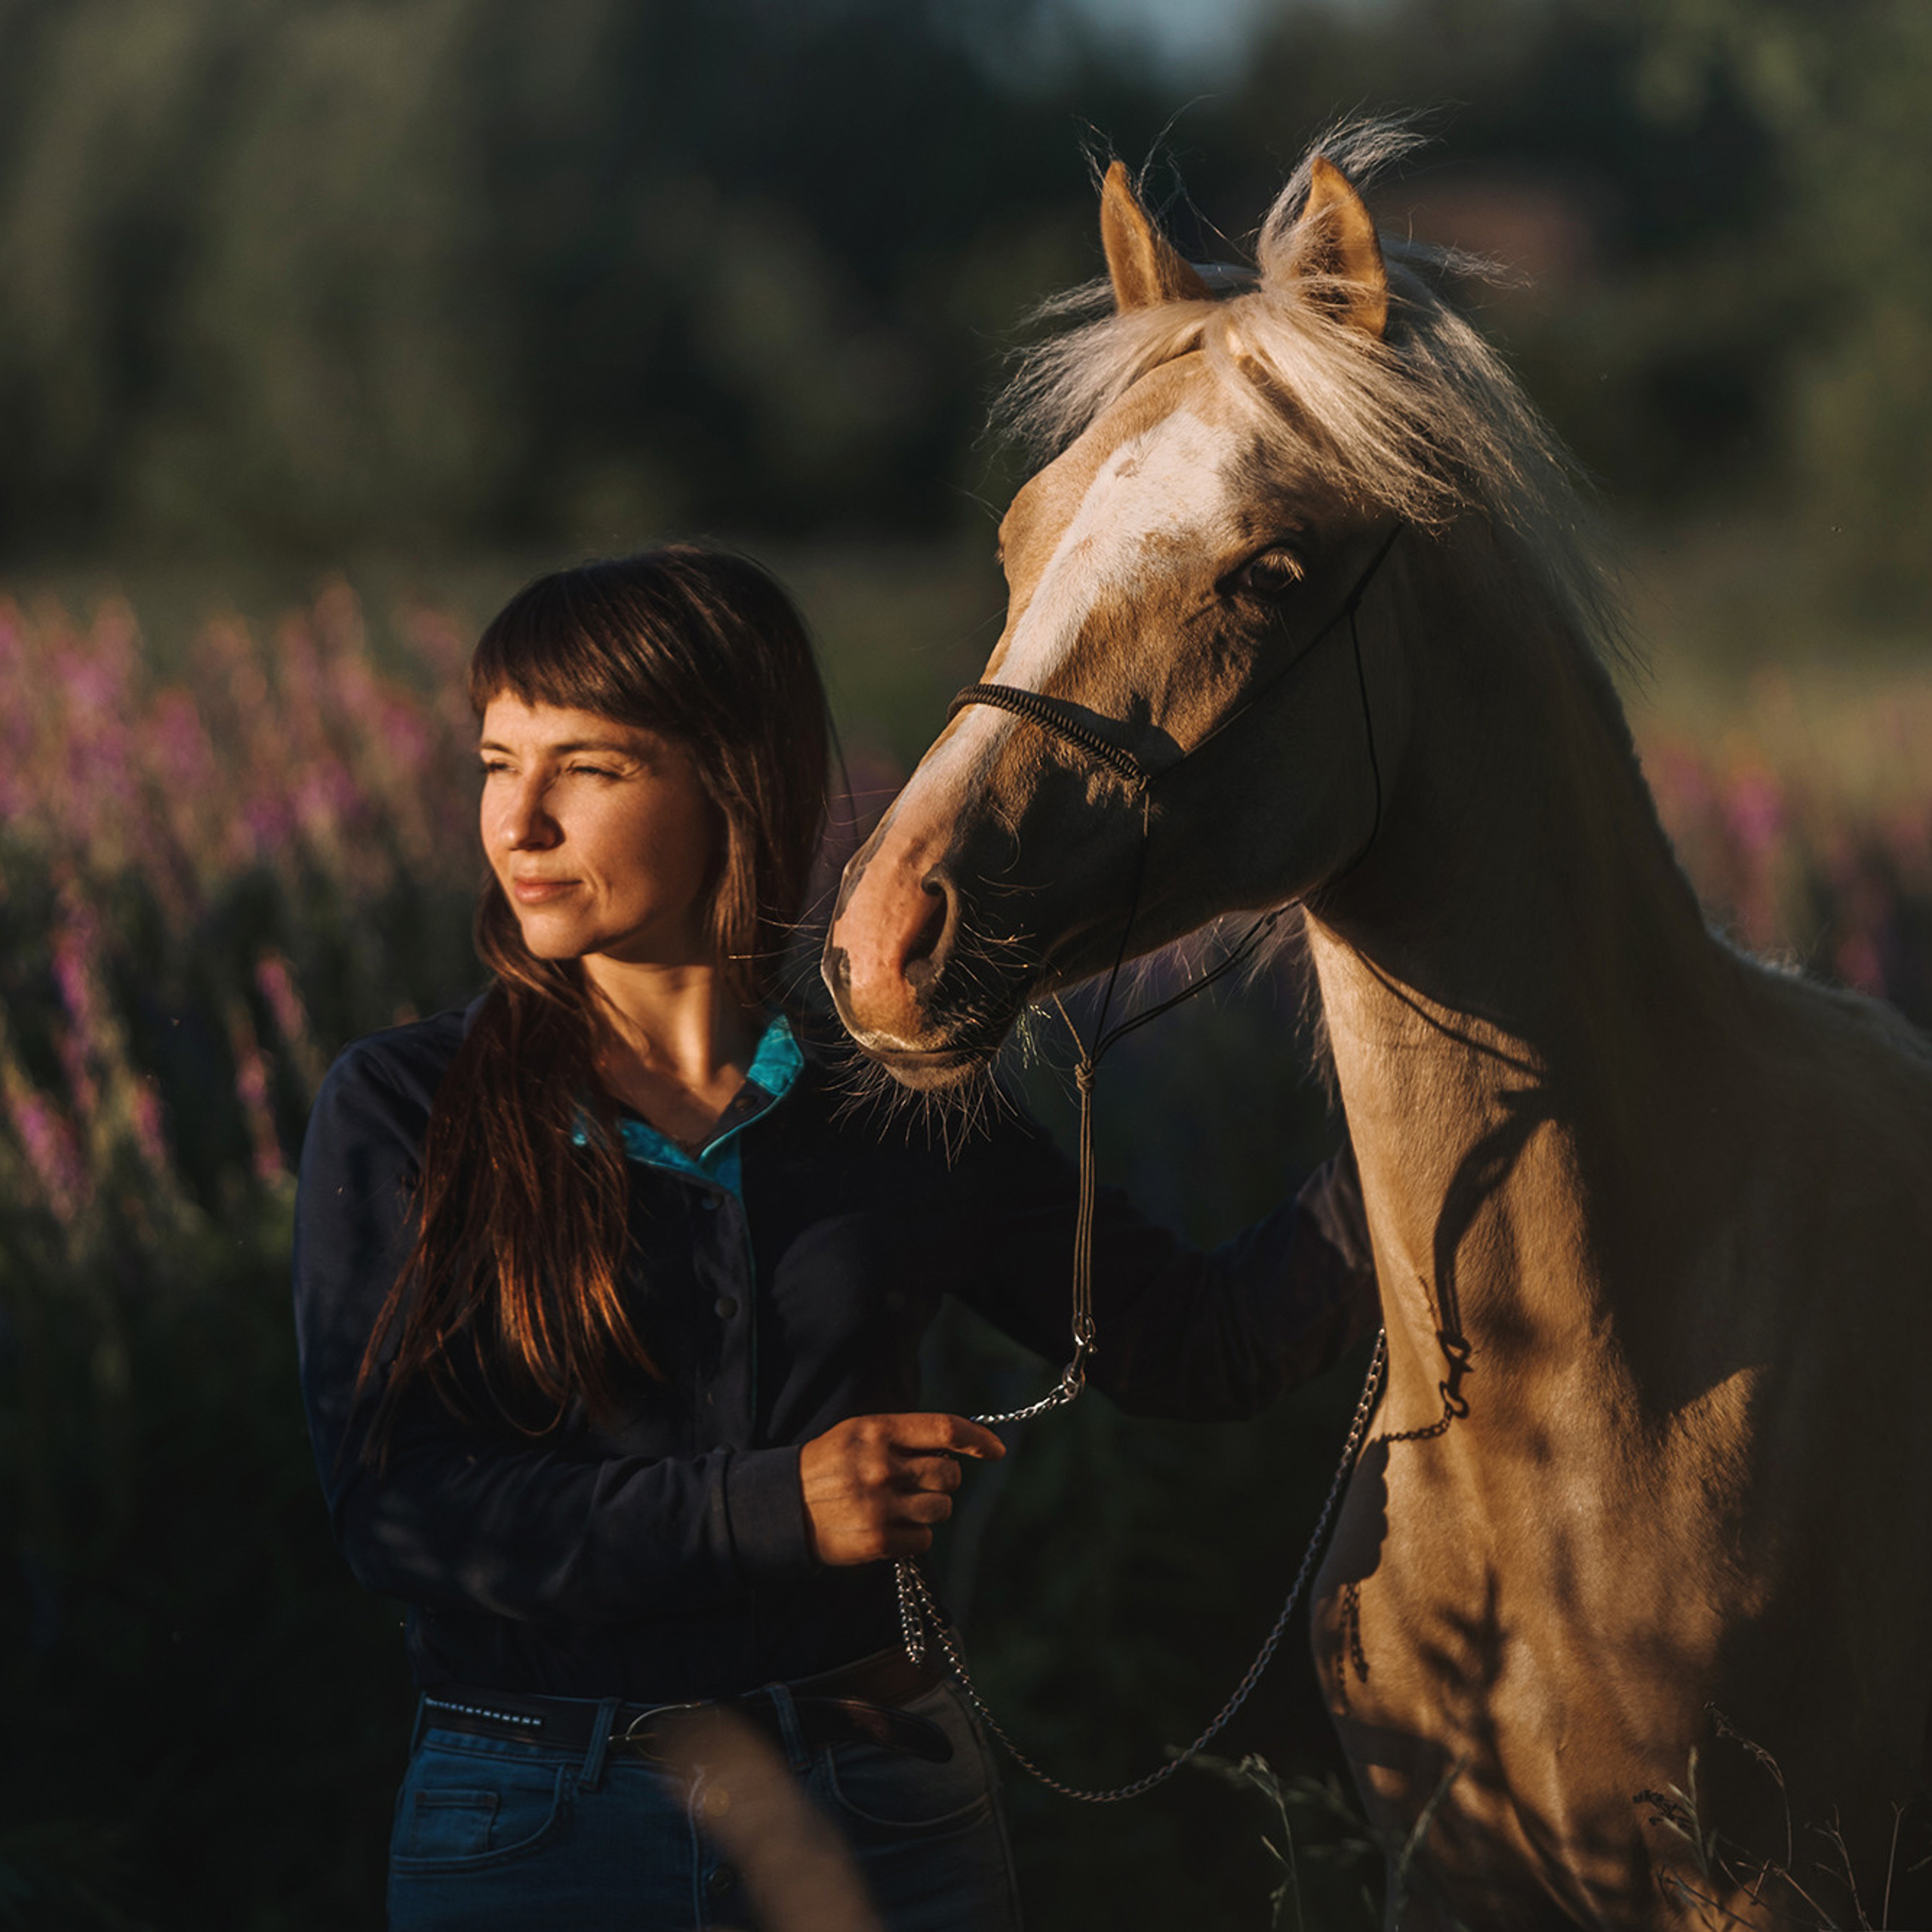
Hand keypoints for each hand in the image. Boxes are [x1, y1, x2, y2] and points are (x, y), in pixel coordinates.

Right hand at [798, 1412, 1005, 1565]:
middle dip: (944, 1480)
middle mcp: (882, 1466)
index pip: (945, 1429)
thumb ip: (904, 1434)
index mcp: (878, 1431)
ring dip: (930, 1509)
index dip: (978, 1438)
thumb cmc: (829, 1466)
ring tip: (900, 1505)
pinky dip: (915, 1536)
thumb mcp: (859, 1432)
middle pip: (949, 1475)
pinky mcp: (879, 1541)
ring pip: (942, 1509)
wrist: (783, 1508)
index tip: (996, 1449)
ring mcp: (881, 1505)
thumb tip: (955, 1446)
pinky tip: (890, 1527)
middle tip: (920, 1482)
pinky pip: (924, 1540)